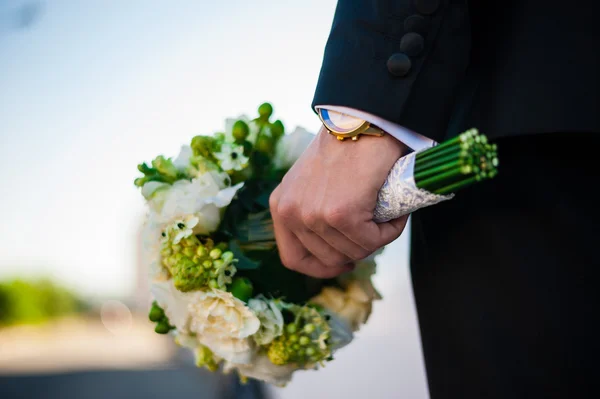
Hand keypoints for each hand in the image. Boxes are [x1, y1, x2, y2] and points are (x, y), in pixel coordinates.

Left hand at [269, 126, 408, 277]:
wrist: (362, 119)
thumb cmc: (345, 148)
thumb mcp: (312, 184)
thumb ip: (312, 212)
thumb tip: (335, 253)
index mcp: (281, 205)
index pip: (293, 258)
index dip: (321, 267)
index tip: (343, 262)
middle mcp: (290, 212)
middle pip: (327, 260)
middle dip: (355, 250)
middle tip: (372, 230)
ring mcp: (314, 215)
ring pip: (353, 252)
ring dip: (376, 238)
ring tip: (385, 213)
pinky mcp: (341, 214)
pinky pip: (373, 241)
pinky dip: (390, 230)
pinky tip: (394, 212)